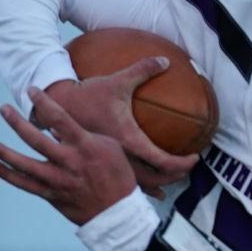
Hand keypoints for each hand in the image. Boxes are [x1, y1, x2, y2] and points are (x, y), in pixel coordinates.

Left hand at [0, 85, 137, 225]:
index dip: (44, 103)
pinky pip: (23, 184)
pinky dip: (6, 175)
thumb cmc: (117, 175)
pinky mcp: (50, 195)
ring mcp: (56, 180)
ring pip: (23, 165)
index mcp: (84, 146)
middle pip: (35, 140)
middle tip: (3, 108)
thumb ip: (82, 135)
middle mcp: (67, 163)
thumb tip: (59, 127)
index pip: (59, 119)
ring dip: (2, 151)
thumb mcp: (108, 147)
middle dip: (17, 123)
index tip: (31, 89)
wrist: (117, 213)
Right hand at [46, 64, 197, 197]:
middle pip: (154, 179)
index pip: (162, 160)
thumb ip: (143, 70)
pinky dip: (137, 186)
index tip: (195, 158)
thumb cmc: (88, 95)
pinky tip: (142, 189)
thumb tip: (164, 61)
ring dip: (155, 186)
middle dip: (173, 178)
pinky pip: (123, 180)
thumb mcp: (117, 81)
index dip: (181, 163)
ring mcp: (109, 163)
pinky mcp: (101, 163)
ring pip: (138, 184)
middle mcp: (121, 156)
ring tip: (167, 186)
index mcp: (128, 139)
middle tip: (186, 171)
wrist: (56, 109)